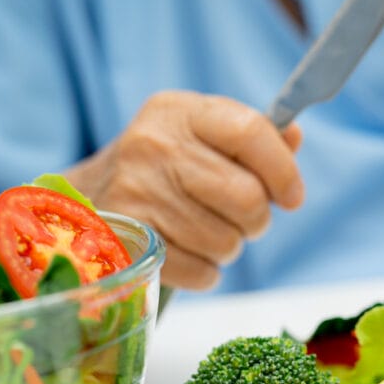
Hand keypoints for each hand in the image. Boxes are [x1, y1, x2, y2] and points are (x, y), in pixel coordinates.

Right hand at [66, 91, 303, 288]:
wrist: (90, 197)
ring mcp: (136, 193)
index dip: (283, 171)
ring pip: (226, 242)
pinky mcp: (128, 241)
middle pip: (246, 197)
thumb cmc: (168, 165)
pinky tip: (187, 251)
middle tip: (246, 219)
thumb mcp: (204, 134)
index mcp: (181, 111)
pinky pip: (200, 272)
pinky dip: (205, 270)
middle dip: (257, 219)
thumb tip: (294, 136)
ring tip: (208, 231)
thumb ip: (255, 136)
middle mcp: (153, 146)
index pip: (249, 132)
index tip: (293, 198)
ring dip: (229, 246)